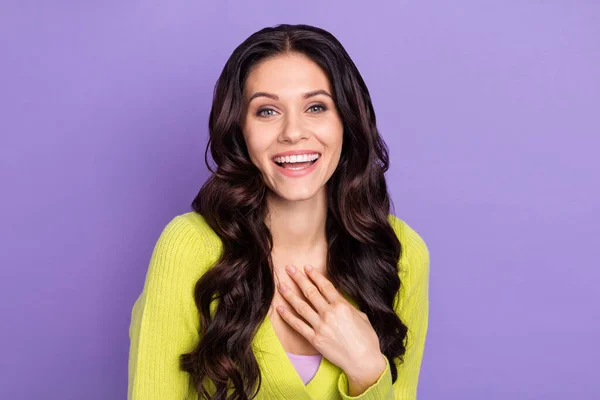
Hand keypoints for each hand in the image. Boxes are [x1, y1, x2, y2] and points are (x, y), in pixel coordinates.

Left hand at [276, 264, 385, 380]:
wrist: (363, 361)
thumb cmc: (367, 339)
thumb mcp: (361, 316)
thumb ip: (348, 306)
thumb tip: (339, 299)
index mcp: (342, 306)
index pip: (324, 286)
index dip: (314, 275)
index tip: (306, 267)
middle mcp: (329, 313)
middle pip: (310, 292)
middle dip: (299, 279)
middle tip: (289, 268)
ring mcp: (320, 326)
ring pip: (301, 306)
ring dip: (290, 294)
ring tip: (282, 285)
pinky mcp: (315, 339)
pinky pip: (298, 326)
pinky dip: (288, 316)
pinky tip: (280, 308)